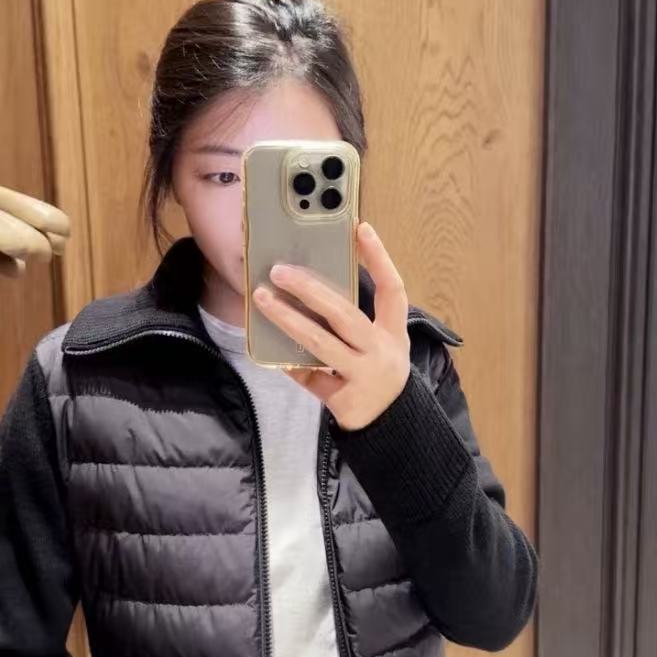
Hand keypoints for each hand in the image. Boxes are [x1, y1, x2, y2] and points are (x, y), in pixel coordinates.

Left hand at [251, 221, 410, 430]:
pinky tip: (269, 353)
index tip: (360, 228)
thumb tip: (306, 291)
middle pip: (345, 314)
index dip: (379, 258)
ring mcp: (365, 376)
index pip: (392, 289)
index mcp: (394, 333)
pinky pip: (309, 376)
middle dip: (310, 289)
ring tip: (263, 299)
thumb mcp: (377, 348)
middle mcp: (382, 352)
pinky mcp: (346, 398)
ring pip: (321, 343)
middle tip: (280, 271)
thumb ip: (351, 325)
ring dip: (288, 319)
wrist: (391, 428)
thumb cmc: (377, 377)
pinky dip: (289, 364)